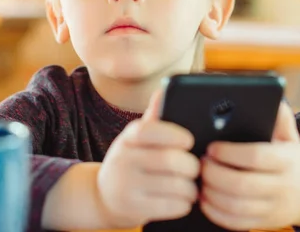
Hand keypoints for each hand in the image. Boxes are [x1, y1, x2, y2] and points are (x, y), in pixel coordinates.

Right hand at [96, 90, 199, 227]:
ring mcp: (126, 186)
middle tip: (196, 167)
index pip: (149, 130)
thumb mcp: (137, 139)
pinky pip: (172, 206)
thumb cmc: (131, 161)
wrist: (103, 196)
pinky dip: (185, 203)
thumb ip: (154, 118)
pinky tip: (182, 199)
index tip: (189, 140)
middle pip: (170, 160)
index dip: (173, 134)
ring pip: (176, 185)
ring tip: (191, 184)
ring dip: (191, 187)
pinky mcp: (133, 209)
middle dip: (191, 165)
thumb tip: (163, 90)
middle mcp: (124, 160)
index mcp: (128, 137)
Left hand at [200, 102, 299, 230]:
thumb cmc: (286, 154)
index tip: (211, 147)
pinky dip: (216, 213)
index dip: (230, 153)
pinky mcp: (264, 223)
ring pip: (237, 207)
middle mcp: (283, 186)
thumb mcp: (287, 133)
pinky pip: (236, 223)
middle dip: (216, 174)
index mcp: (286, 160)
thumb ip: (277, 113)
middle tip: (199, 163)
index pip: (257, 156)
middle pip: (243, 185)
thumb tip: (267, 92)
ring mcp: (274, 208)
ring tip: (198, 179)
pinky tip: (204, 199)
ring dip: (212, 194)